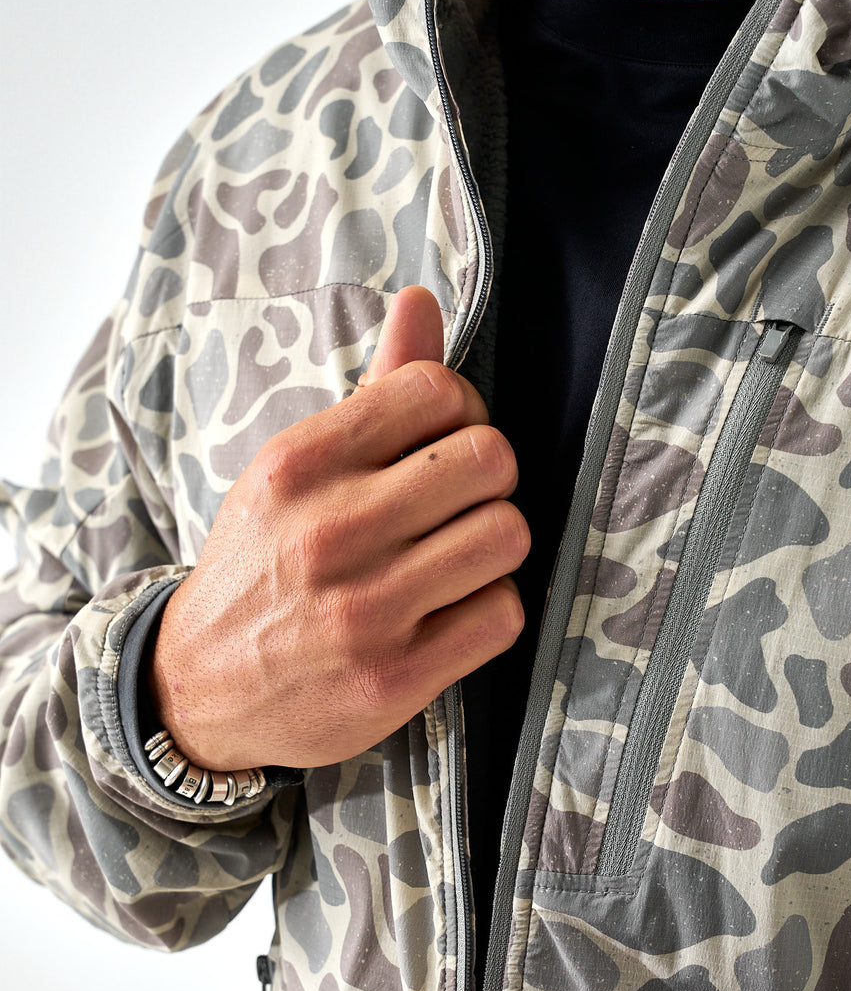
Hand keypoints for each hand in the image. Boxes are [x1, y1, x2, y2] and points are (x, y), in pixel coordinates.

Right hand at [150, 286, 528, 769]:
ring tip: (458, 557)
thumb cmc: (263, 563)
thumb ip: (373, 390)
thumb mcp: (295, 471)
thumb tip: (423, 301)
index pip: (438, 392)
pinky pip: (503, 614)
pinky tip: (452, 611)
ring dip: (495, 544)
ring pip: (507, 535)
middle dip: (491, 477)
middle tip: (463, 502)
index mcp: (299, 465)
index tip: (447, 442)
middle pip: (491, 460)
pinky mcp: (395, 679)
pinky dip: (490, 609)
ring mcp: (363, 612)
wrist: (202, 689)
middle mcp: (328, 533)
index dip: (465, 412)